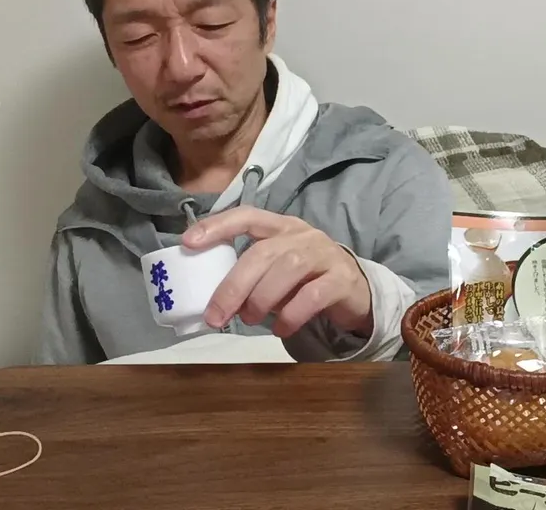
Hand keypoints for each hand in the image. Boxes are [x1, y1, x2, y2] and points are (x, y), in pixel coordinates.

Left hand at [181, 207, 373, 337]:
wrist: (357, 292)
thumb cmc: (307, 280)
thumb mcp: (277, 270)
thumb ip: (251, 277)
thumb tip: (213, 303)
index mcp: (281, 227)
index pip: (247, 216)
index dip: (217, 226)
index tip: (188, 243)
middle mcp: (302, 235)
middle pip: (263, 252)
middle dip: (234, 285)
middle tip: (216, 315)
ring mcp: (325, 254)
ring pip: (288, 269)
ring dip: (261, 298)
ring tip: (249, 320)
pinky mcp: (342, 279)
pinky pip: (313, 295)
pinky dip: (291, 314)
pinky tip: (280, 329)